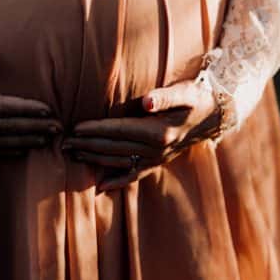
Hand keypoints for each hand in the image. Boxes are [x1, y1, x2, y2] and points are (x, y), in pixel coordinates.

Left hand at [61, 77, 222, 191]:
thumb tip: (146, 102)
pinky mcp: (158, 163)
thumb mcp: (185, 91)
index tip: (75, 128)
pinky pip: (134, 175)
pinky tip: (100, 187)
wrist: (216, 115)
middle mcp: (156, 149)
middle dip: (87, 144)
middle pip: (114, 147)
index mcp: (158, 131)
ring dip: (95, 159)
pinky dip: (117, 181)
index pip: (119, 130)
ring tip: (72, 156)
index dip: (96, 129)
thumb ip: (165, 96)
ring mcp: (156, 159)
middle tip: (63, 143)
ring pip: (119, 161)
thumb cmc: (197, 97)